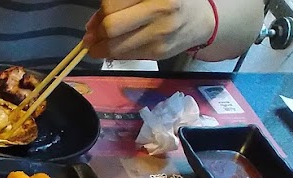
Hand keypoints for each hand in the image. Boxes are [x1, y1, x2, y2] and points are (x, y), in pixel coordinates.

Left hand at [84, 0, 216, 59]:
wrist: (201, 19)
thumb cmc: (170, 2)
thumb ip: (120, 4)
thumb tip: (91, 26)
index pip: (111, 4)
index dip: (100, 13)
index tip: (96, 20)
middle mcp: (160, 9)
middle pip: (111, 27)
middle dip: (96, 34)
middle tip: (92, 36)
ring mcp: (160, 33)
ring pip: (116, 46)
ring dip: (101, 48)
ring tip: (99, 45)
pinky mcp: (159, 52)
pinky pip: (126, 56)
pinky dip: (115, 54)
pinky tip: (115, 48)